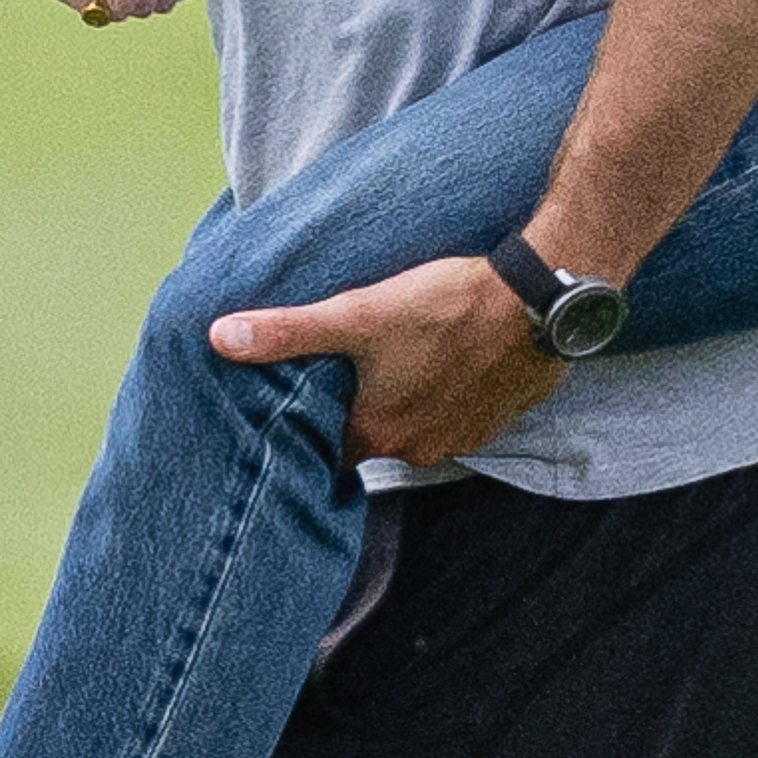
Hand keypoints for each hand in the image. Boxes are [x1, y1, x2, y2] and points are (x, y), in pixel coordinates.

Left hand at [210, 256, 564, 467]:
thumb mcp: (356, 313)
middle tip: (344, 379)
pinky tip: (442, 365)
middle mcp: (417, 449)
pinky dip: (445, 398)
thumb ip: (288, 331)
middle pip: (370, 440)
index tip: (296, 414)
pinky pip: (456, 418)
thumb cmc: (445, 308)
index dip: (308, 432)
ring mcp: (461, 439)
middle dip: (356, 414)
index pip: (325, 452)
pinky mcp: (495, 421)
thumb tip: (220, 337)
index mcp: (376, 432)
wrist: (538, 304)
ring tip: (396, 365)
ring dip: (404, 405)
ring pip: (415, 429)